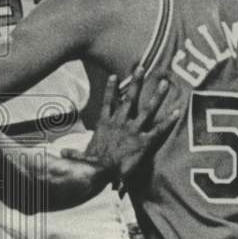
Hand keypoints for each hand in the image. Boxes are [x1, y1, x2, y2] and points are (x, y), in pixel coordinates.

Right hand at [62, 67, 178, 189]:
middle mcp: (120, 123)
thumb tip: (61, 155)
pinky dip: (168, 121)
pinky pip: (159, 129)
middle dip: (137, 82)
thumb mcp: (81, 156)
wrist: (101, 171)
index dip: (110, 88)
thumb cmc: (91, 164)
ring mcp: (133, 131)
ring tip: (165, 82)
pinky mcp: (144, 142)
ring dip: (157, 95)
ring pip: (147, 109)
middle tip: (142, 67)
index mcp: (105, 124)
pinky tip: (177, 111)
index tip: (114, 75)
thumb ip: (74, 153)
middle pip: (130, 98)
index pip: (108, 102)